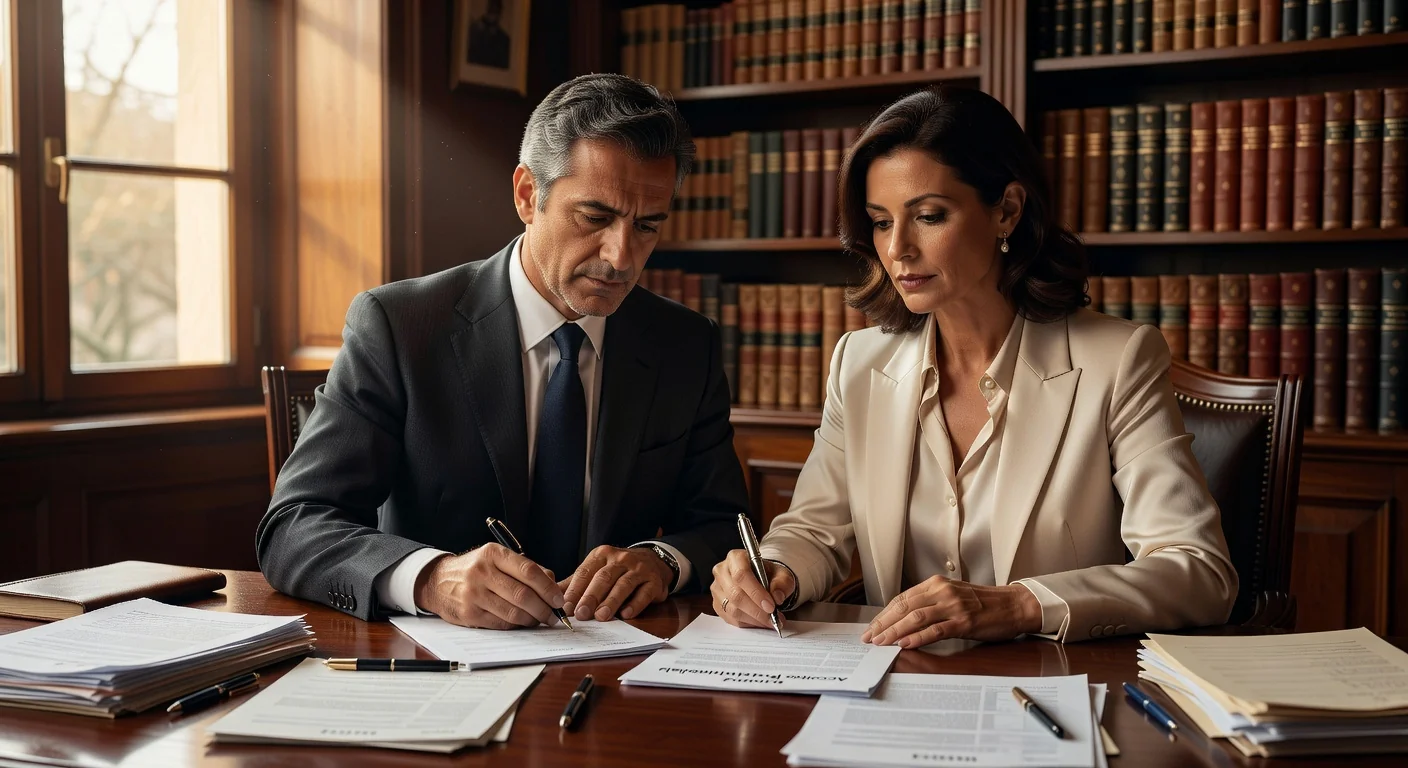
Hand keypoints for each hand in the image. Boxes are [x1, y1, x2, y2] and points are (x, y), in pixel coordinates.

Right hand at [412, 544, 564, 628]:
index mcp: (493, 554)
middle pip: (522, 595)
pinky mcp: (469, 614)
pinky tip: (523, 623)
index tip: (559, 599)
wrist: (437, 581)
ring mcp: (473, 594)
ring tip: (540, 620)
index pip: (528, 571)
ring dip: (532, 620)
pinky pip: (501, 623)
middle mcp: (482, 572)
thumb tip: (552, 584)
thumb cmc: (475, 569)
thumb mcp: (497, 559)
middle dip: (544, 608)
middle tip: (554, 616)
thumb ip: (525, 568)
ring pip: (513, 612)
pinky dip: (516, 626)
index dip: (548, 588)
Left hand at [560, 546, 673, 620]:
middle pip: (603, 578)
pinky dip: (635, 604)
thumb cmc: (618, 570)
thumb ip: (575, 583)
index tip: (565, 607)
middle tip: (581, 614)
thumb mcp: (596, 570)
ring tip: (601, 616)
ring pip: (623, 585)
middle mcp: (620, 559)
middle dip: (591, 597)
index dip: (575, 590)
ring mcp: (639, 569)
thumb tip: (551, 598)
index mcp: (601, 555)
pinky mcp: (654, 581)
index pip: (585, 572)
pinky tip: (626, 614)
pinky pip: (644, 593)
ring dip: (611, 601)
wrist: (654, 561)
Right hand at [710, 549, 796, 629]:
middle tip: (773, 618)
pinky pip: (730, 619)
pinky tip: (759, 622)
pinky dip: (747, 623)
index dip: (756, 592)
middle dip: (756, 610)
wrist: (761, 579)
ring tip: (770, 621)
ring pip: (732, 609)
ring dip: (753, 619)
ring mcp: (717, 589)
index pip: (741, 575)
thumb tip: (777, 597)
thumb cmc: (768, 575)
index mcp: (735, 558)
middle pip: (735, 594)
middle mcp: (722, 572)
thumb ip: (782, 583)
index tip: (771, 606)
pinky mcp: (717, 604)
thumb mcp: (781, 574)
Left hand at [860, 576, 1041, 647]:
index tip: (872, 627)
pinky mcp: (964, 622)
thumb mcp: (953, 596)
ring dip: (895, 631)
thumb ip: (931, 603)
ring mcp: (953, 606)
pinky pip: (936, 630)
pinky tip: (905, 644)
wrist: (1014, 605)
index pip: (902, 599)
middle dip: (884, 624)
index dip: (884, 614)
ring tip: (881, 643)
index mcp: (937, 584)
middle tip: (869, 638)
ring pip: (916, 617)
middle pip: (904, 607)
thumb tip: (904, 620)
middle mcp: (942, 592)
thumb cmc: (984, 604)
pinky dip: (918, 637)